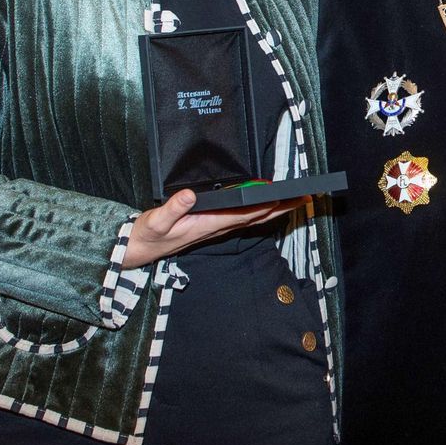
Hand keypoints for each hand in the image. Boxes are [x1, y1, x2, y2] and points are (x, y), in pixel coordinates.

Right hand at [121, 189, 307, 267]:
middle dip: (281, 207)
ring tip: (295, 198)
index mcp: (208, 224)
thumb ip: (172, 208)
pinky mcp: (212, 224)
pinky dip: (258, 209)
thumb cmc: (148, 236)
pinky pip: (241, 217)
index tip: (284, 196)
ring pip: (252, 217)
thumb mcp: (155, 221)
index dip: (265, 205)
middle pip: (256, 216)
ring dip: (274, 209)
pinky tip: (268, 204)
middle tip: (305, 197)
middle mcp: (217, 227)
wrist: (140, 250)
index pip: (243, 214)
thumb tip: (190, 194)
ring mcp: (216, 227)